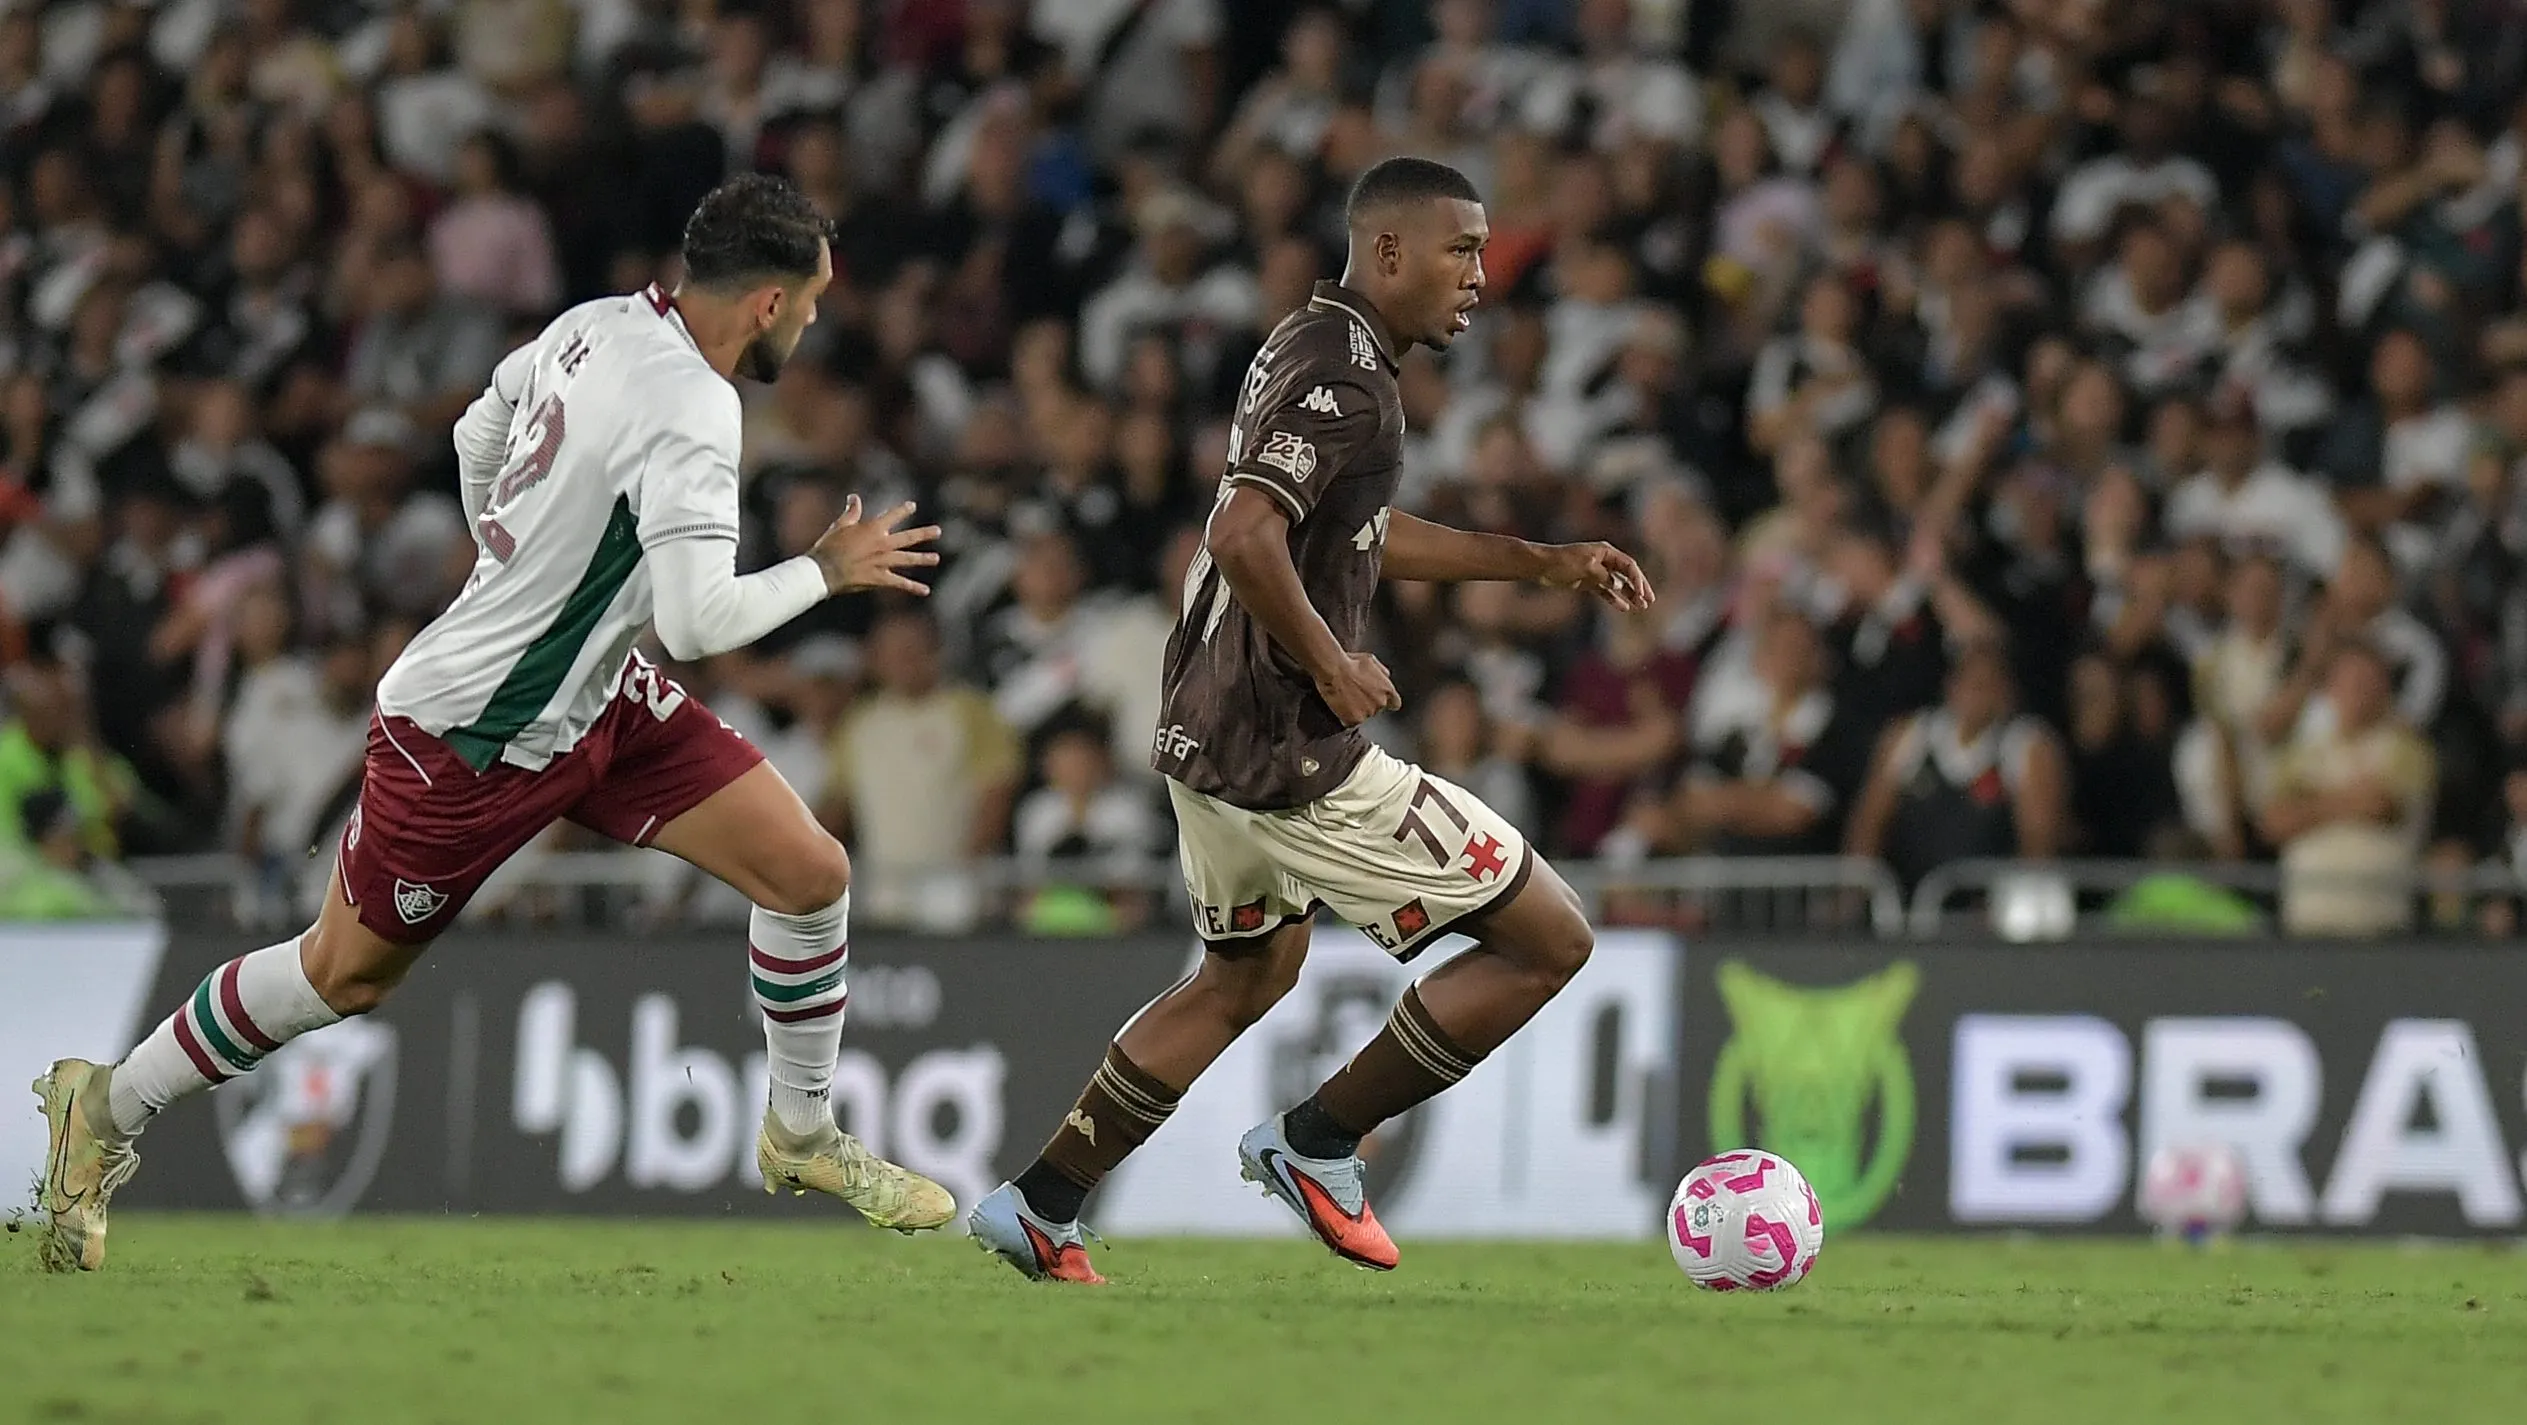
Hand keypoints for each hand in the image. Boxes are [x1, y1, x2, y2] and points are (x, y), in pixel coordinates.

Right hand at [809, 495, 940, 596]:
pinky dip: (913, 587)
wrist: (824, 571)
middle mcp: (883, 544)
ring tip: (936, 558)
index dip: (903, 510)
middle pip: (908, 538)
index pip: (892, 515)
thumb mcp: (840, 525)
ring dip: (923, 559)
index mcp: (873, 529)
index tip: (912, 506)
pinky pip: (900, 583)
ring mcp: (884, 562)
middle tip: (938, 531)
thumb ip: (851, 512)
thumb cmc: (829, 547)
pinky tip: (925, 590)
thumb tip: (855, 497)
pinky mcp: (881, 579)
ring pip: (908, 559)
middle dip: (924, 534)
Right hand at [1314, 650, 1400, 726]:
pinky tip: (1340, 706)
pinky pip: (1350, 722)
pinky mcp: (1354, 720)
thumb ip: (1381, 673)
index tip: (1379, 699)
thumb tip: (1384, 677)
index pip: (1394, 703)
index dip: (1386, 702)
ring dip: (1357, 710)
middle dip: (1368, 703)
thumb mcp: (1372, 661)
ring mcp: (1367, 713)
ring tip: (1346, 698)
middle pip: (1377, 708)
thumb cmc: (1351, 663)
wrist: (1335, 670)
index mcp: (1387, 690)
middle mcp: (1380, 703)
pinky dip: (1345, 716)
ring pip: (1364, 715)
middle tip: (1356, 694)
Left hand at [1539, 542, 1656, 610]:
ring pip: (1618, 584)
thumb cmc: (1562, 562)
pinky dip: (1614, 599)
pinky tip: (1623, 608)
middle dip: (1639, 587)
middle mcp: (1603, 560)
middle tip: (1649, 601)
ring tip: (1640, 607)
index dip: (1638, 580)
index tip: (1642, 594)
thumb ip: (1604, 576)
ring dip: (1629, 595)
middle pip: (1627, 574)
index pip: (1628, 565)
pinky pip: (1605, 591)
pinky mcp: (1587, 582)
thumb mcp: (1586, 568)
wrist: (1540, 566)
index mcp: (1605, 552)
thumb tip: (1619, 585)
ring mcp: (1596, 572)